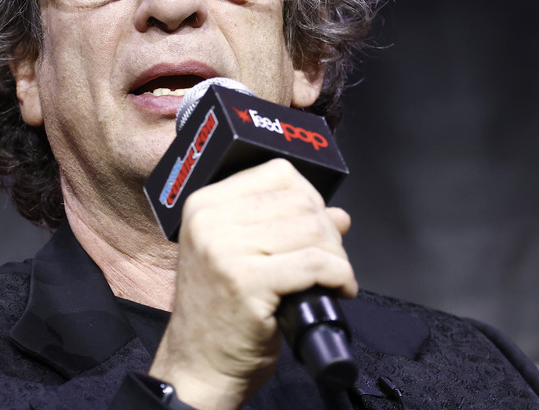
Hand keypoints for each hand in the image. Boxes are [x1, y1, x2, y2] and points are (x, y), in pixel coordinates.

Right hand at [148, 159, 356, 409]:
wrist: (199, 365)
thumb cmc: (219, 315)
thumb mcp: (242, 258)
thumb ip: (283, 227)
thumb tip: (336, 214)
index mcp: (203, 205)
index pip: (277, 173)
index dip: (309, 198)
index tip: (316, 227)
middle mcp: (209, 221)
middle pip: (299, 201)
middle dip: (327, 232)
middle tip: (329, 261)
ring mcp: (224, 250)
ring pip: (311, 230)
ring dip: (336, 256)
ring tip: (332, 278)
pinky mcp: (247, 281)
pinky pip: (314, 264)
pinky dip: (338, 276)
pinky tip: (338, 290)